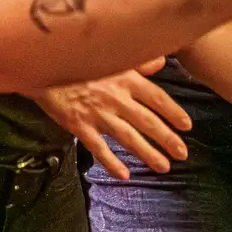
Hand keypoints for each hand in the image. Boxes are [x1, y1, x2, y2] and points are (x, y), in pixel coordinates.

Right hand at [32, 58, 190, 180]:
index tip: (187, 126)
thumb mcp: (110, 56)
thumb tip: (162, 61)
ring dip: (147, 153)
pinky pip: (98, 147)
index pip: (156, 97)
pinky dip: (111, 162)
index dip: (173, 112)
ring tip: (163, 166)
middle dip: (167, 139)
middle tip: (182, 154)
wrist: (44, 67)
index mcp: (125, 78)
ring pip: (128, 137)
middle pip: (147, 121)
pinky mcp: (79, 125)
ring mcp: (98, 113)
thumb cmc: (80, 61)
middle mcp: (116, 97)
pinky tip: (124, 175)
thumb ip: (137, 62)